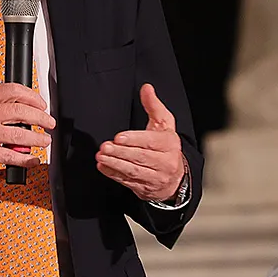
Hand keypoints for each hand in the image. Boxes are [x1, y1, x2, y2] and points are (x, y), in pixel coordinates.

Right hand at [0, 83, 55, 169]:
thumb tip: (15, 111)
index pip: (13, 90)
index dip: (32, 96)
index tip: (40, 103)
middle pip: (21, 111)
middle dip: (41, 117)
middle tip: (48, 122)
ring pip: (20, 133)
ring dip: (37, 138)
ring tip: (44, 141)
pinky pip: (9, 155)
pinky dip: (25, 159)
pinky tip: (32, 159)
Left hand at [95, 83, 183, 201]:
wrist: (176, 178)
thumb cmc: (166, 146)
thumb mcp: (164, 124)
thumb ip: (153, 105)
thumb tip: (146, 88)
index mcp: (169, 144)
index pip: (151, 142)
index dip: (134, 139)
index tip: (118, 137)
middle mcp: (165, 162)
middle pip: (141, 157)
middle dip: (120, 152)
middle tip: (104, 147)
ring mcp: (156, 178)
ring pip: (134, 171)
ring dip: (115, 164)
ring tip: (101, 157)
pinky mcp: (145, 188)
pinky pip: (128, 182)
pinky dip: (114, 175)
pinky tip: (103, 167)